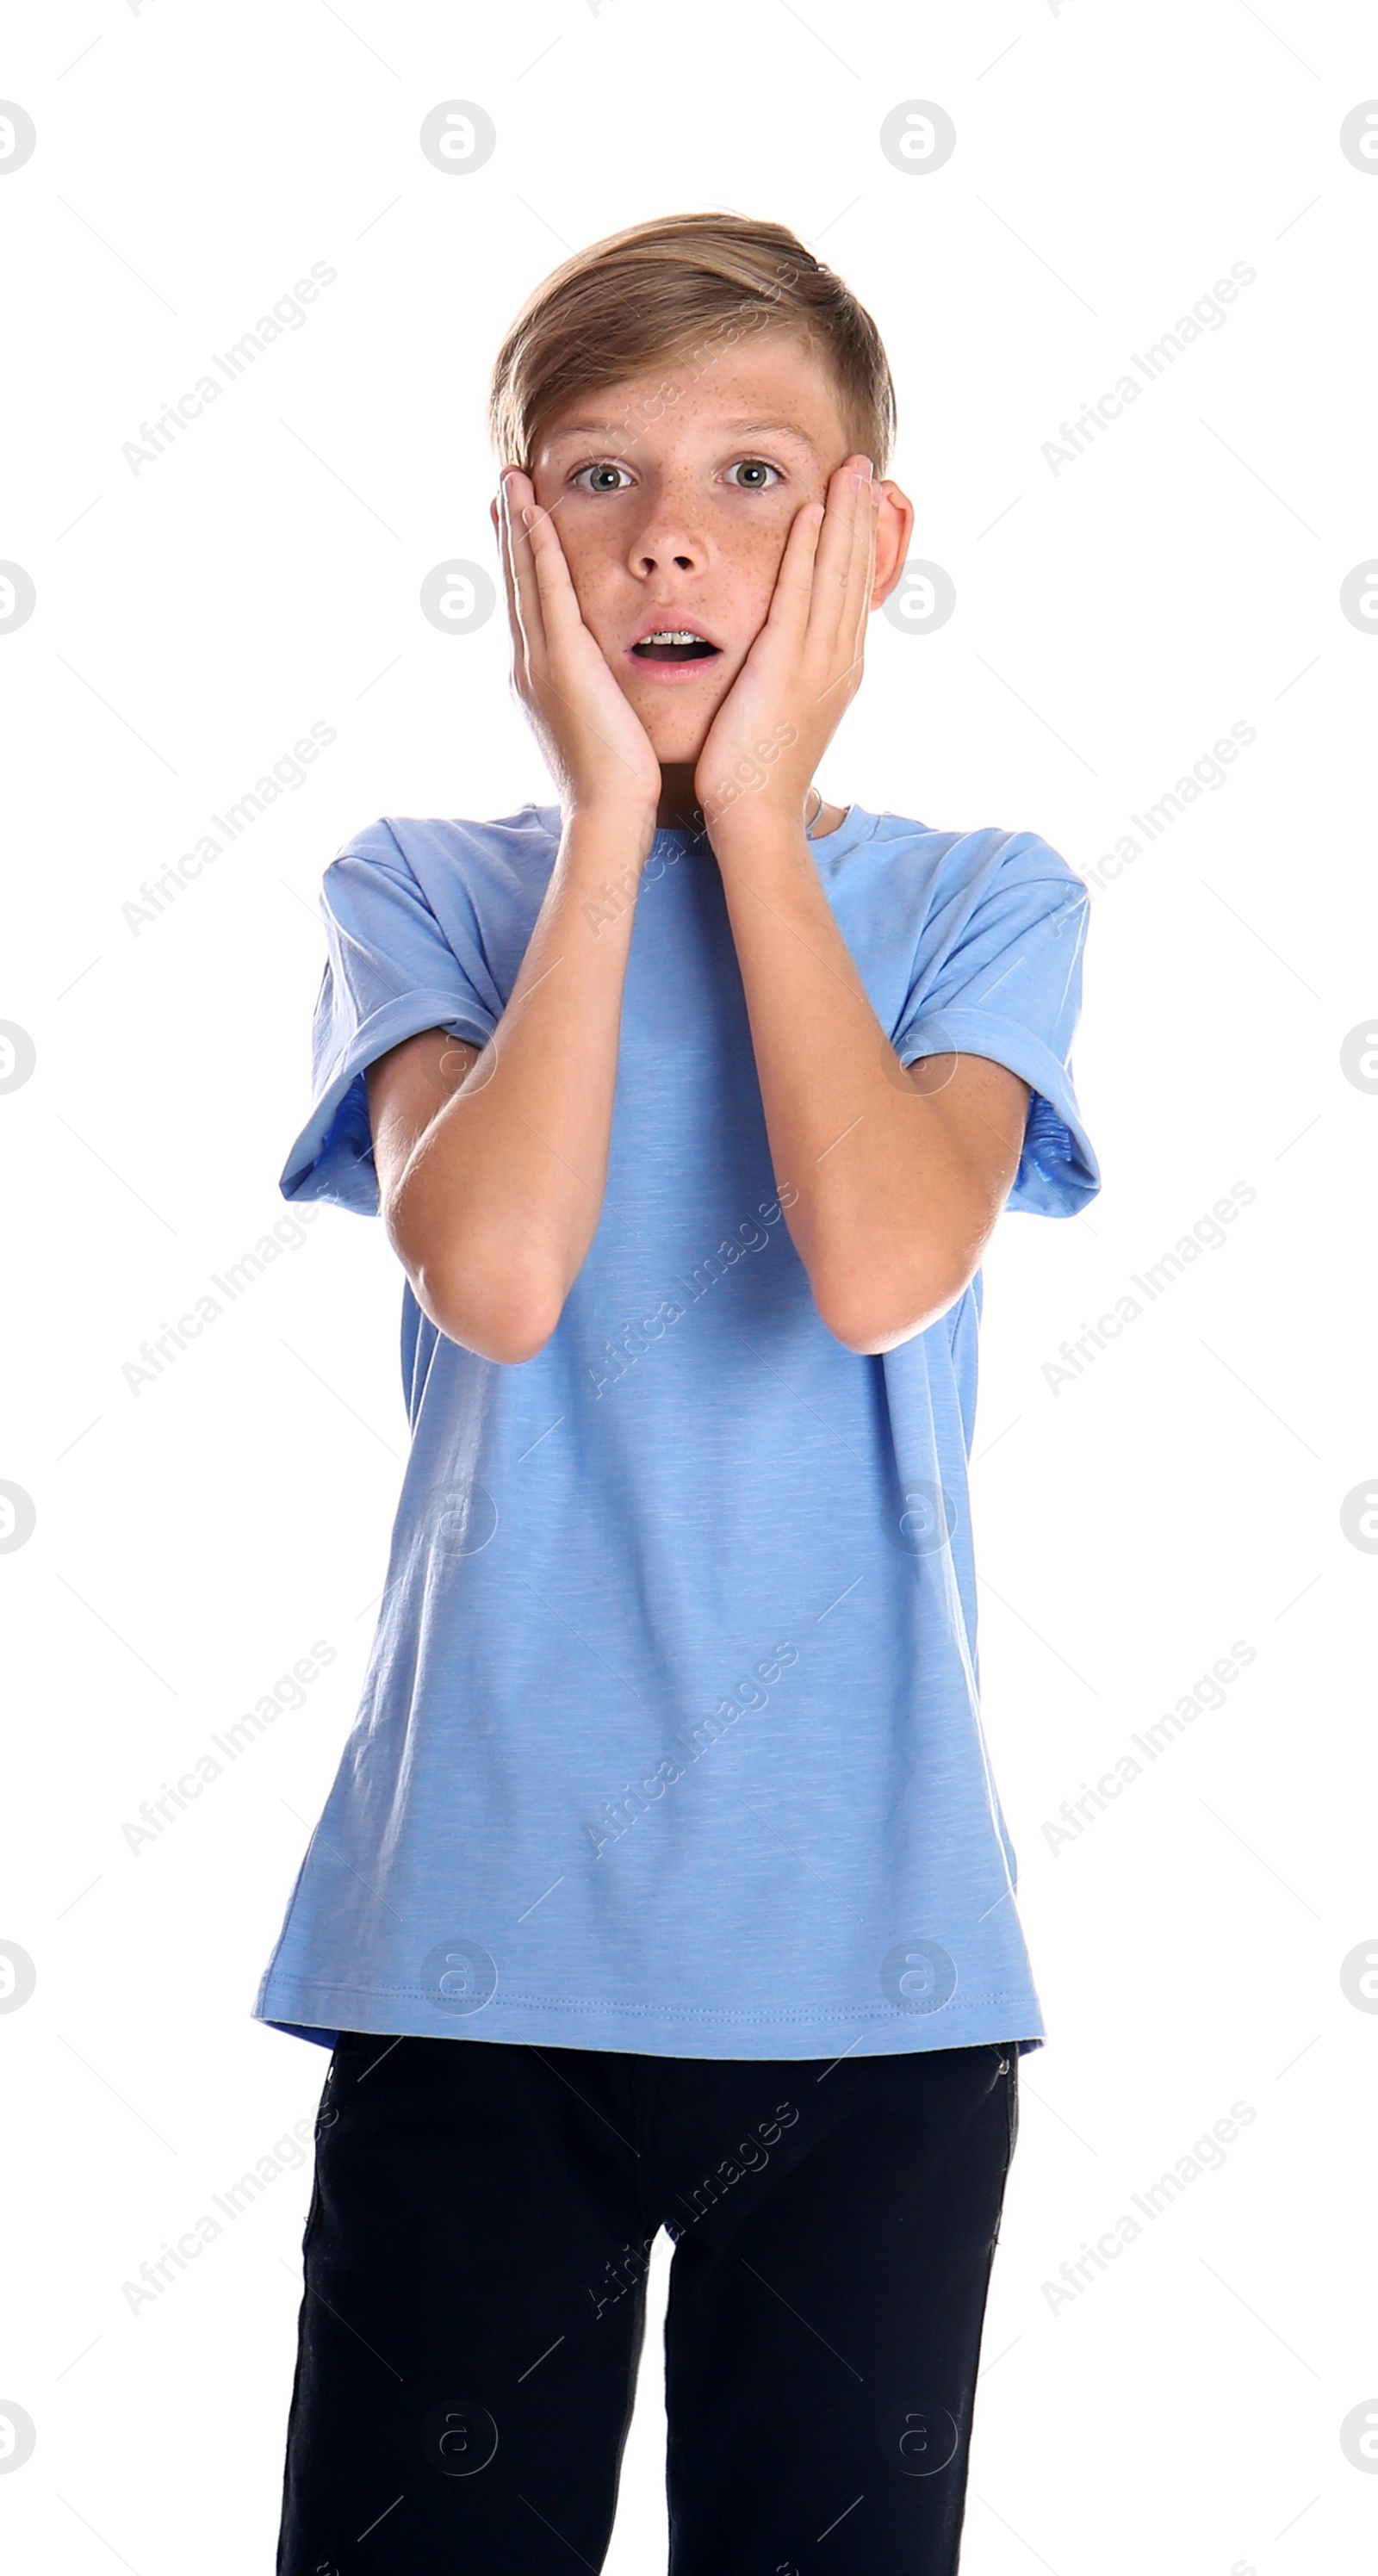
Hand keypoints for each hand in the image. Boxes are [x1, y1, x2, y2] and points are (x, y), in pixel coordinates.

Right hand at [495, 470, 662, 825]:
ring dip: (517, 526)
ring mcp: (540, 664)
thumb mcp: (602, 728)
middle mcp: (530, 666)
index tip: (516, 521)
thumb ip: (598, 697)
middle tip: (502, 484)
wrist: (610, 816)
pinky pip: (548, 593)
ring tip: (511, 480)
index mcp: (540, 680)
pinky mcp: (563, 664)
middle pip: (516, 584)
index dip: (521, 562)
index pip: (529, 607)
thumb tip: (605, 688)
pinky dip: (538, 550)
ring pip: (524, 579)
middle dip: (508, 532)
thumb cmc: (617, 784)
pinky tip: (534, 514)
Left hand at [692, 454, 880, 844]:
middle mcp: (840, 659)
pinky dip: (807, 552)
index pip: (854, 591)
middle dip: (861, 516)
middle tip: (865, 466)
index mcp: (840, 669)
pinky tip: (810, 513)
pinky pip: (799, 594)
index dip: (860, 542)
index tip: (862, 500)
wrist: (756, 815)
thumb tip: (784, 659)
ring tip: (849, 470)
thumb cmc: (757, 774)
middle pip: (857, 572)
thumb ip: (790, 676)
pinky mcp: (786, 665)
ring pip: (837, 573)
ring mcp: (819, 661)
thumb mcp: (785, 713)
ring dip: (844, 517)